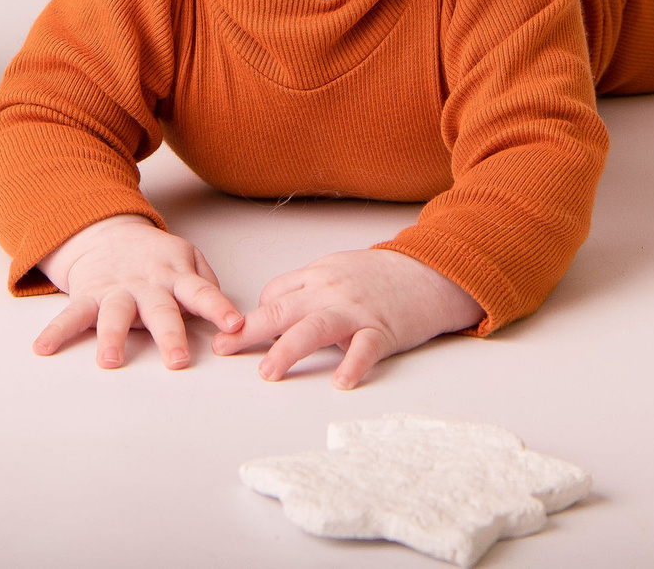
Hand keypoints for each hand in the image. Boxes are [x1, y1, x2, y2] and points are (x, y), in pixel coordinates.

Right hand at [32, 215, 243, 370]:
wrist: (106, 231)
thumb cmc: (153, 256)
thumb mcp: (186, 257)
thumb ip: (204, 282)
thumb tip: (223, 310)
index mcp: (174, 276)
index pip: (201, 292)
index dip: (218, 307)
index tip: (234, 325)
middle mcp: (146, 286)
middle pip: (160, 311)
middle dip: (170, 335)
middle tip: (179, 359)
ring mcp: (115, 291)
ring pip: (114, 315)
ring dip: (112, 337)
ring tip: (110, 360)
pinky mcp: (88, 296)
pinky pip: (71, 315)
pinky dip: (56, 331)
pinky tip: (43, 347)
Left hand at [212, 248, 481, 387]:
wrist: (430, 272)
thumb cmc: (381, 277)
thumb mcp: (337, 270)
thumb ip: (306, 288)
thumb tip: (273, 314)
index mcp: (317, 276)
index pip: (275, 294)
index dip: (254, 317)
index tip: (235, 337)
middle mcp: (330, 291)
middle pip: (283, 309)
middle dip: (250, 331)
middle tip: (223, 349)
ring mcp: (356, 310)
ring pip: (315, 327)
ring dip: (288, 350)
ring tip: (268, 372)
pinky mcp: (383, 329)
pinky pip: (365, 347)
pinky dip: (353, 364)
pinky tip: (342, 381)